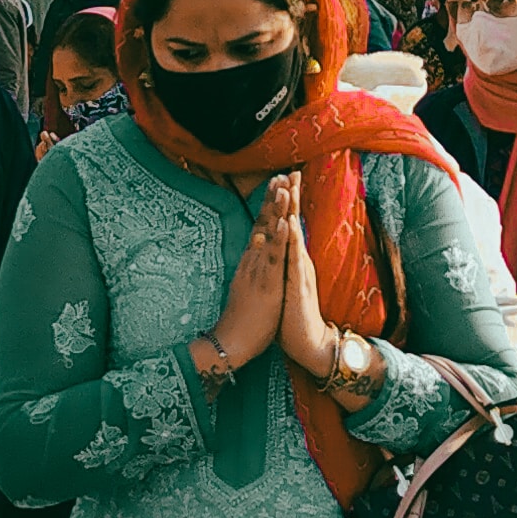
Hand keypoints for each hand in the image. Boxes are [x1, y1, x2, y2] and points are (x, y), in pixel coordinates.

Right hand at [197, 181, 294, 380]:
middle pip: (263, 223)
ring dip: (276, 210)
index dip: (270, 205)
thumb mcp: (247, 286)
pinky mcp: (265, 284)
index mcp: (251, 261)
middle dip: (272, 198)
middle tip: (281, 174)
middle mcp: (253, 261)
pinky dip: (279, 239)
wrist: (230, 343)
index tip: (278, 183)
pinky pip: (273, 259)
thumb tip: (256, 248)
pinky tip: (285, 222)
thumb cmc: (242, 319)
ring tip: (284, 186)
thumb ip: (251, 266)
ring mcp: (258, 271)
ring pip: (268, 235)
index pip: (262, 227)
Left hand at [273, 197, 344, 386]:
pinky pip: (293, 259)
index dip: (285, 203)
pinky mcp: (298, 285)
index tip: (283, 178)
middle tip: (292, 171)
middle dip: (292, 197)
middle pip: (293, 223)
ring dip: (292, 211)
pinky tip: (290, 224)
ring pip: (294, 235)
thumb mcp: (285, 283)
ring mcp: (299, 271)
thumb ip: (284, 264)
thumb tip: (278, 247)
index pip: (287, 225)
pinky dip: (291, 239)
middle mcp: (297, 261)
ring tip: (291, 188)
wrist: (307, 342)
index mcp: (291, 260)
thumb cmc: (292, 314)